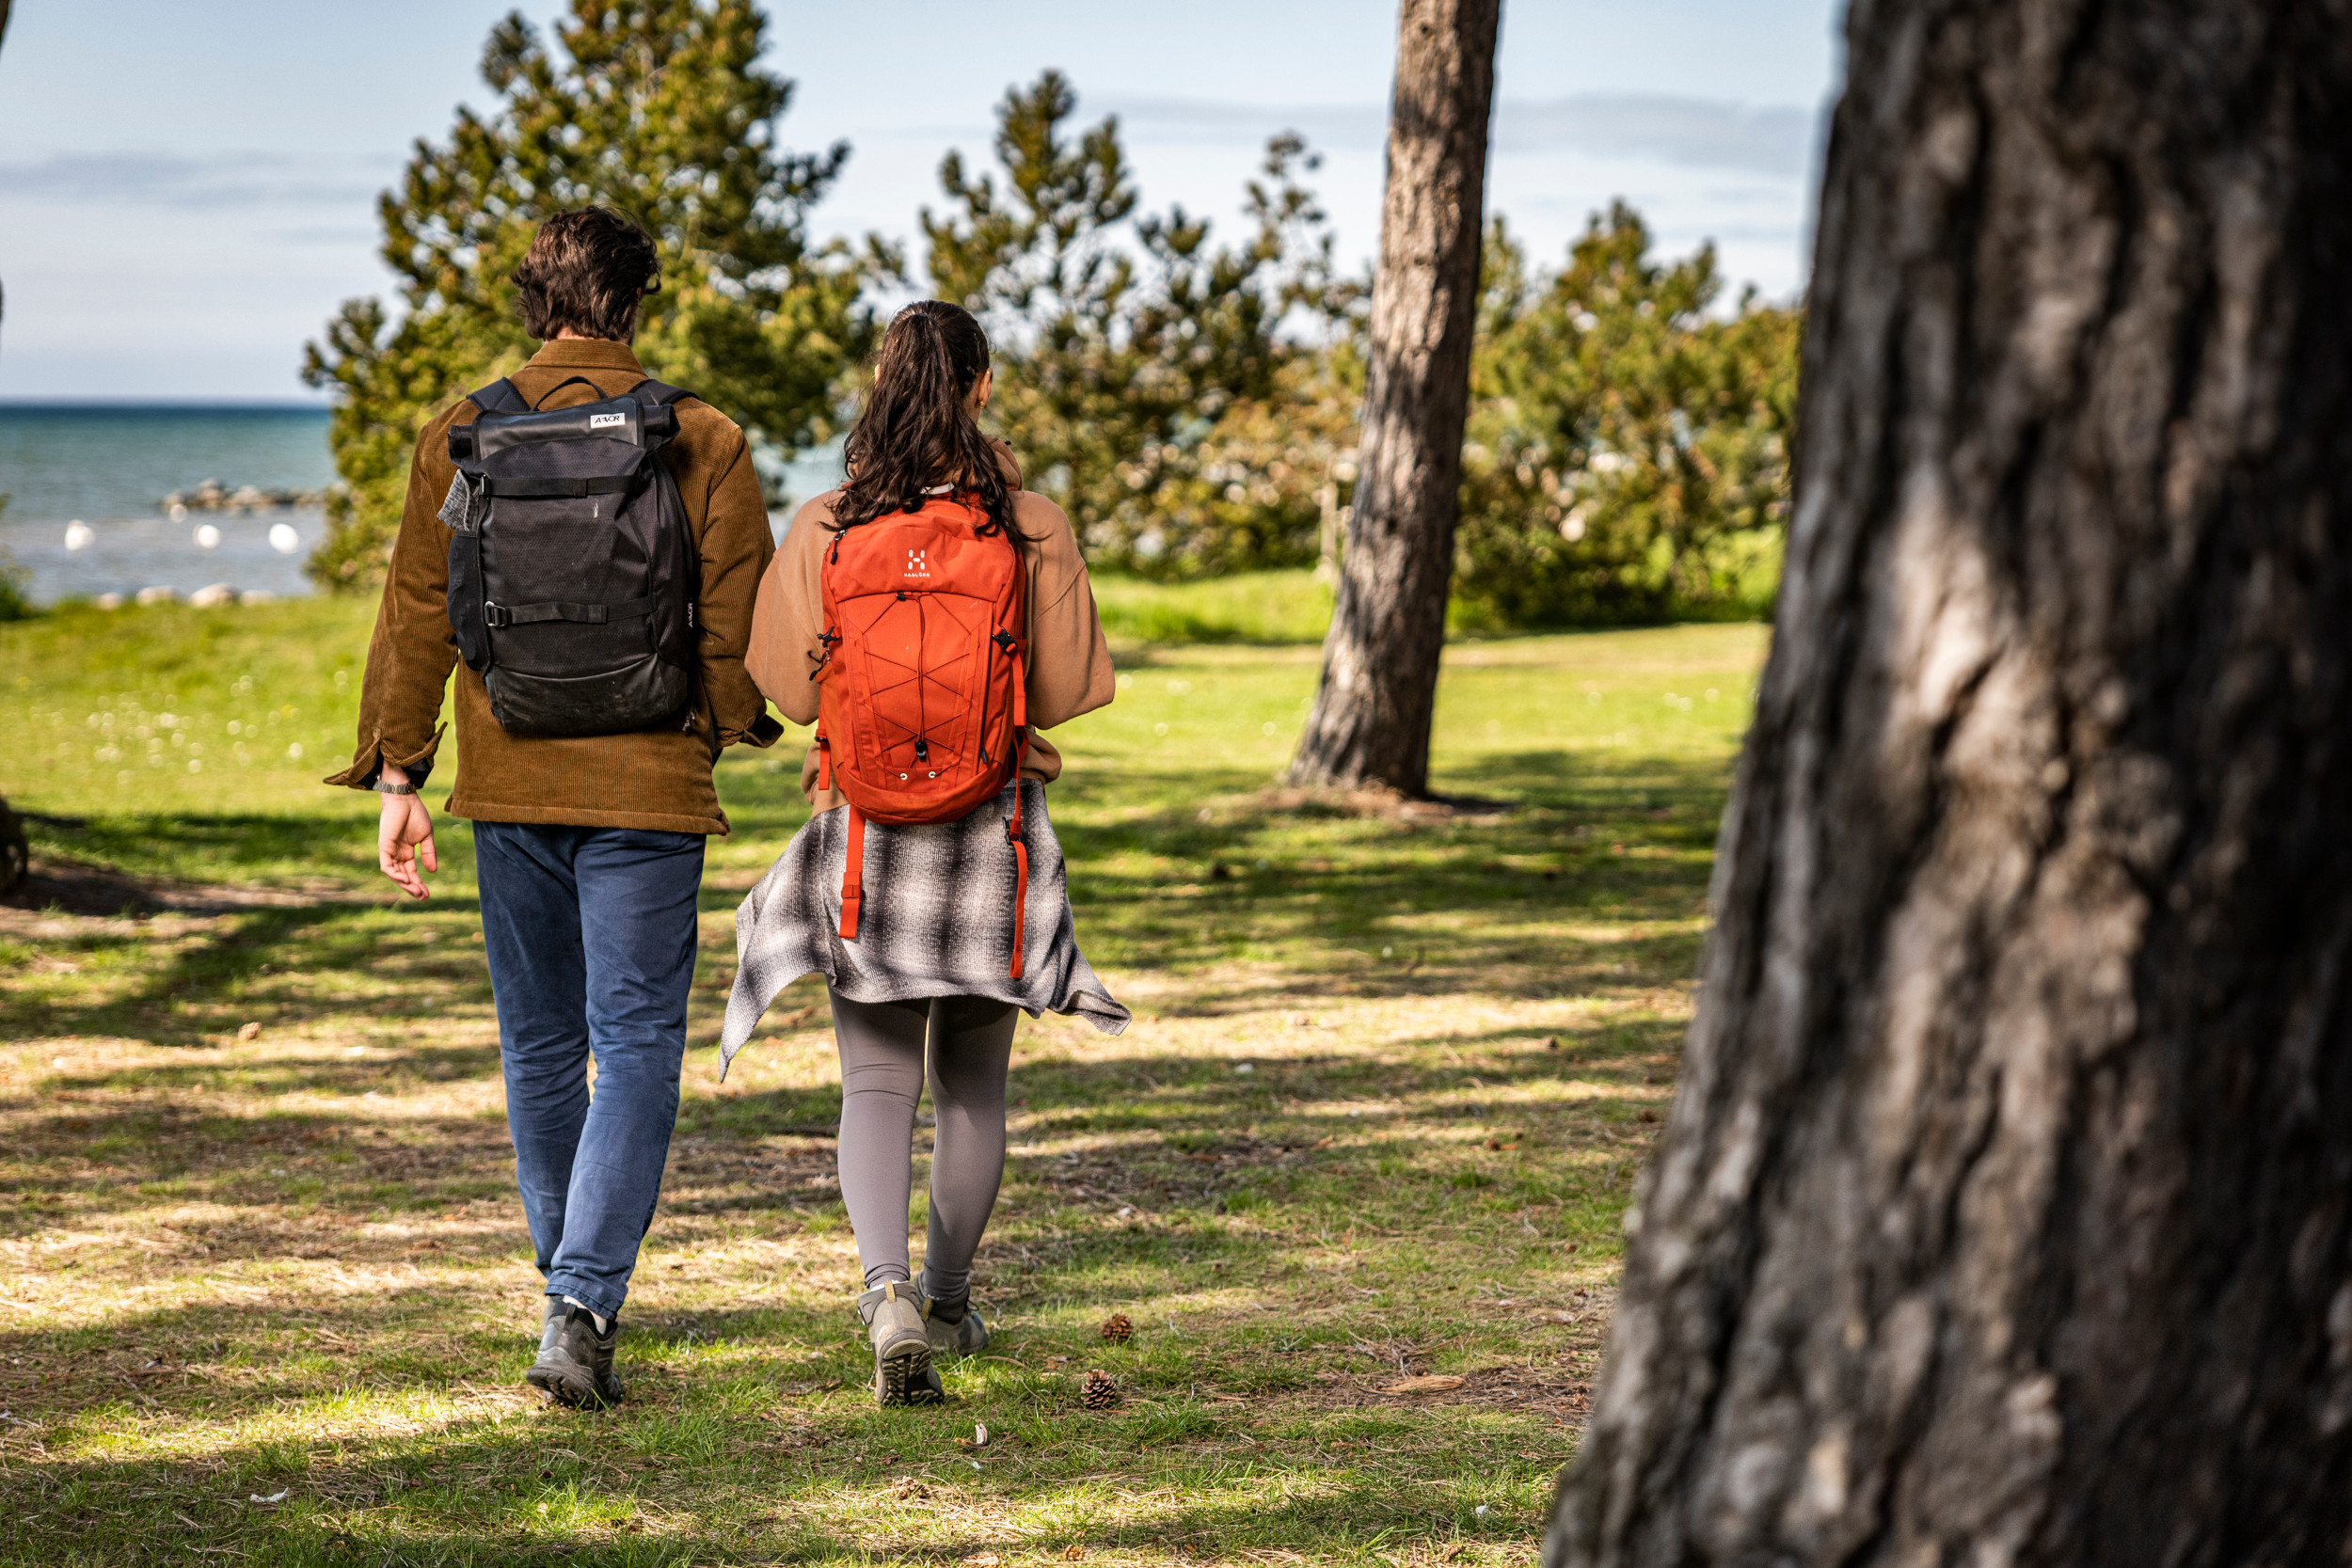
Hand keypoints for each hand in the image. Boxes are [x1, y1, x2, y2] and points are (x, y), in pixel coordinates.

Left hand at [376, 768, 436, 898]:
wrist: (405, 799)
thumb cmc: (415, 814)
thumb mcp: (426, 837)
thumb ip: (429, 853)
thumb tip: (433, 871)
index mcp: (406, 852)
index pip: (411, 873)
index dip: (418, 884)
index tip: (428, 894)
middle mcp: (396, 854)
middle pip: (402, 876)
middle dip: (412, 888)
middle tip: (423, 897)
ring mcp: (389, 851)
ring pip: (394, 874)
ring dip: (404, 885)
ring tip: (417, 891)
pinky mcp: (384, 847)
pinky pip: (387, 866)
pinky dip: (395, 875)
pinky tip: (406, 880)